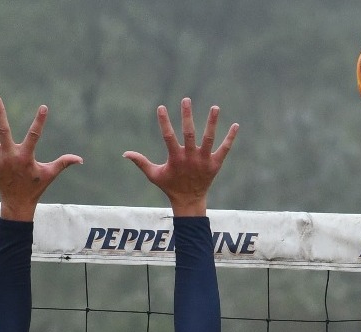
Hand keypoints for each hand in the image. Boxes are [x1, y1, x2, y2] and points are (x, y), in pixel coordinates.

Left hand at [0, 95, 81, 221]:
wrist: (16, 203)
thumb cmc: (35, 188)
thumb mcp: (50, 174)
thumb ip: (63, 163)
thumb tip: (80, 159)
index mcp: (25, 157)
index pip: (34, 135)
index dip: (40, 120)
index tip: (44, 107)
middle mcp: (9, 156)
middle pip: (3, 129)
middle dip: (0, 112)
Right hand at [123, 99, 238, 216]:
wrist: (189, 201)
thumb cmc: (170, 186)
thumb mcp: (154, 175)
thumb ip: (141, 162)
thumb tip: (124, 153)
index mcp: (175, 158)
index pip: (168, 136)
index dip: (164, 122)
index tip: (161, 107)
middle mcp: (190, 158)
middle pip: (189, 133)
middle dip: (187, 116)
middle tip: (186, 99)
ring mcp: (204, 160)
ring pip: (209, 138)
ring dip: (212, 123)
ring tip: (215, 107)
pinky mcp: (216, 164)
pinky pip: (225, 149)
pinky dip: (230, 138)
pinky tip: (236, 125)